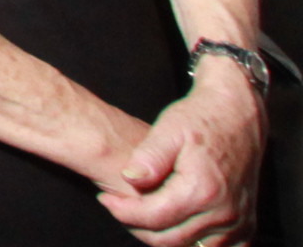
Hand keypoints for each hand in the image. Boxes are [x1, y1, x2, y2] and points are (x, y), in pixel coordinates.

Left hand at [102, 68, 261, 245]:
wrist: (237, 116)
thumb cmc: (200, 119)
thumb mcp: (168, 129)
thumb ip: (149, 157)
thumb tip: (129, 178)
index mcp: (203, 190)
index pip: (153, 218)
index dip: (122, 212)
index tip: (105, 198)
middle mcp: (224, 213)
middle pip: (170, 239)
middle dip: (136, 226)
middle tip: (118, 207)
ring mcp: (239, 223)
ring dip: (162, 236)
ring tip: (141, 213)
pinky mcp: (246, 225)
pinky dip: (192, 242)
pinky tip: (173, 225)